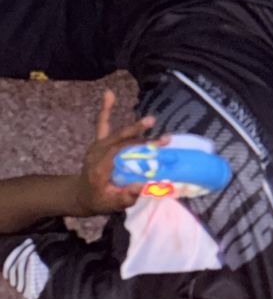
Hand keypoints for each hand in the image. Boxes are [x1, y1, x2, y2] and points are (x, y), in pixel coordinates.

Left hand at [73, 89, 165, 215]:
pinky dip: (106, 109)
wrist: (81, 194)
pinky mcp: (99, 142)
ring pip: (117, 133)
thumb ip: (126, 196)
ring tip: (151, 120)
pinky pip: (103, 124)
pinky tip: (109, 94)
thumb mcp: (112, 204)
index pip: (121, 154)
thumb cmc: (99, 200)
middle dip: (143, 139)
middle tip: (164, 139)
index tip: (158, 148)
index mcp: (100, 168)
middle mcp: (98, 154)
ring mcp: (97, 146)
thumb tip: (143, 185)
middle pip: (122, 142)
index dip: (139, 149)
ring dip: (135, 127)